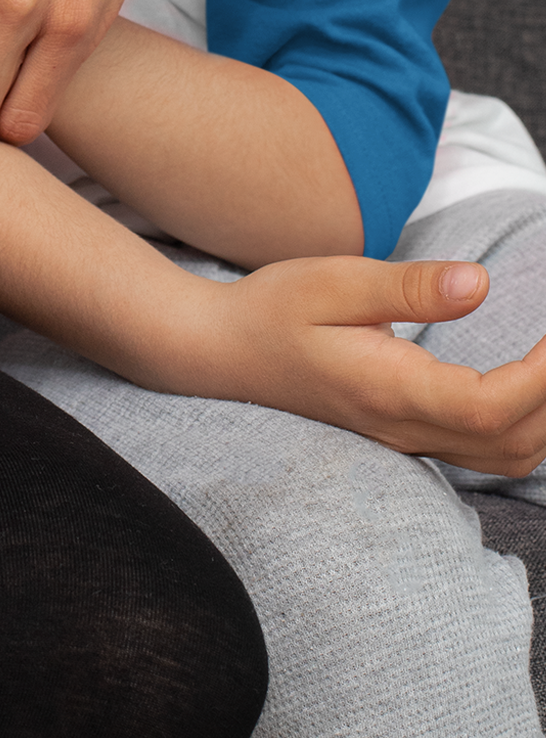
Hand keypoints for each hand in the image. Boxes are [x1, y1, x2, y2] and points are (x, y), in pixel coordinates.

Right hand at [191, 255, 545, 476]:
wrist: (224, 352)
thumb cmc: (273, 309)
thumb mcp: (333, 281)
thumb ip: (407, 287)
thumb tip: (480, 284)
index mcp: (390, 390)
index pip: (490, 406)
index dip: (542, 376)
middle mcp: (404, 427)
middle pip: (512, 443)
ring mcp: (405, 437)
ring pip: (504, 456)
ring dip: (543, 416)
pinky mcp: (404, 432)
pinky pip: (483, 448)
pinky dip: (522, 423)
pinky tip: (526, 382)